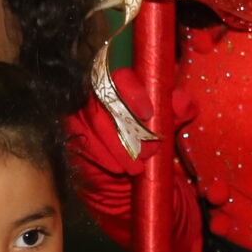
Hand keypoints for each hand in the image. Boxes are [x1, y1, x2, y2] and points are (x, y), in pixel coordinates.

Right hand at [63, 67, 197, 250]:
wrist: (134, 175)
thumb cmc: (154, 141)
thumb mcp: (173, 125)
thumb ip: (180, 109)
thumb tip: (179, 100)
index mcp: (125, 82)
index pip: (121, 76)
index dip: (133, 92)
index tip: (148, 113)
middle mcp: (98, 92)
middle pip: (105, 100)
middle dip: (129, 128)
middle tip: (149, 151)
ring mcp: (81, 112)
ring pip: (94, 122)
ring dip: (118, 146)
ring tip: (137, 167)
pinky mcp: (71, 134)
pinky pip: (81, 140)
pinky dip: (101, 156)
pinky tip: (117, 169)